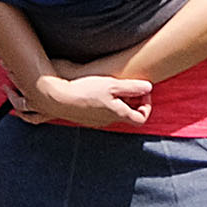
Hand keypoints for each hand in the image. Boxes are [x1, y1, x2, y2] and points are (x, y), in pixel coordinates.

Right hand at [26, 70, 151, 130]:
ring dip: (115, 101)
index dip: (146, 106)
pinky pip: (99, 112)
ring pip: (112, 113)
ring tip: (109, 86)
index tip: (141, 92)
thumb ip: (133, 87)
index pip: (141, 118)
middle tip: (125, 87)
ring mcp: (95, 121)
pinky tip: (94, 91)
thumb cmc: (86, 90)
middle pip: (127, 115)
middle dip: (130, 101)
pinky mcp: (83, 118)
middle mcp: (108, 121)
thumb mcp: (112, 84)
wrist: (58, 98)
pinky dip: (102, 103)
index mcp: (118, 114)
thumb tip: (149, 87)